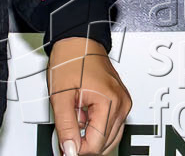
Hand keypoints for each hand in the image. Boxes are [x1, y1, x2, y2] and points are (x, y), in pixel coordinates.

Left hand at [47, 36, 129, 154]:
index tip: (67, 149)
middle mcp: (122, 104)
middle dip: (85, 144)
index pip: (97, 143)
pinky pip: (111, 124)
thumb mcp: (60, 95)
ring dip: (91, 136)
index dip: (79, 149)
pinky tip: (83, 119)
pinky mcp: (121, 101)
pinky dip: (97, 126)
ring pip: (111, 136)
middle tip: (66, 140)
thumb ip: (65, 125)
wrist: (78, 40)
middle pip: (106, 143)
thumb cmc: (70, 59)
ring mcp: (124, 103)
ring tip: (73, 124)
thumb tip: (70, 149)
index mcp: (109, 102)